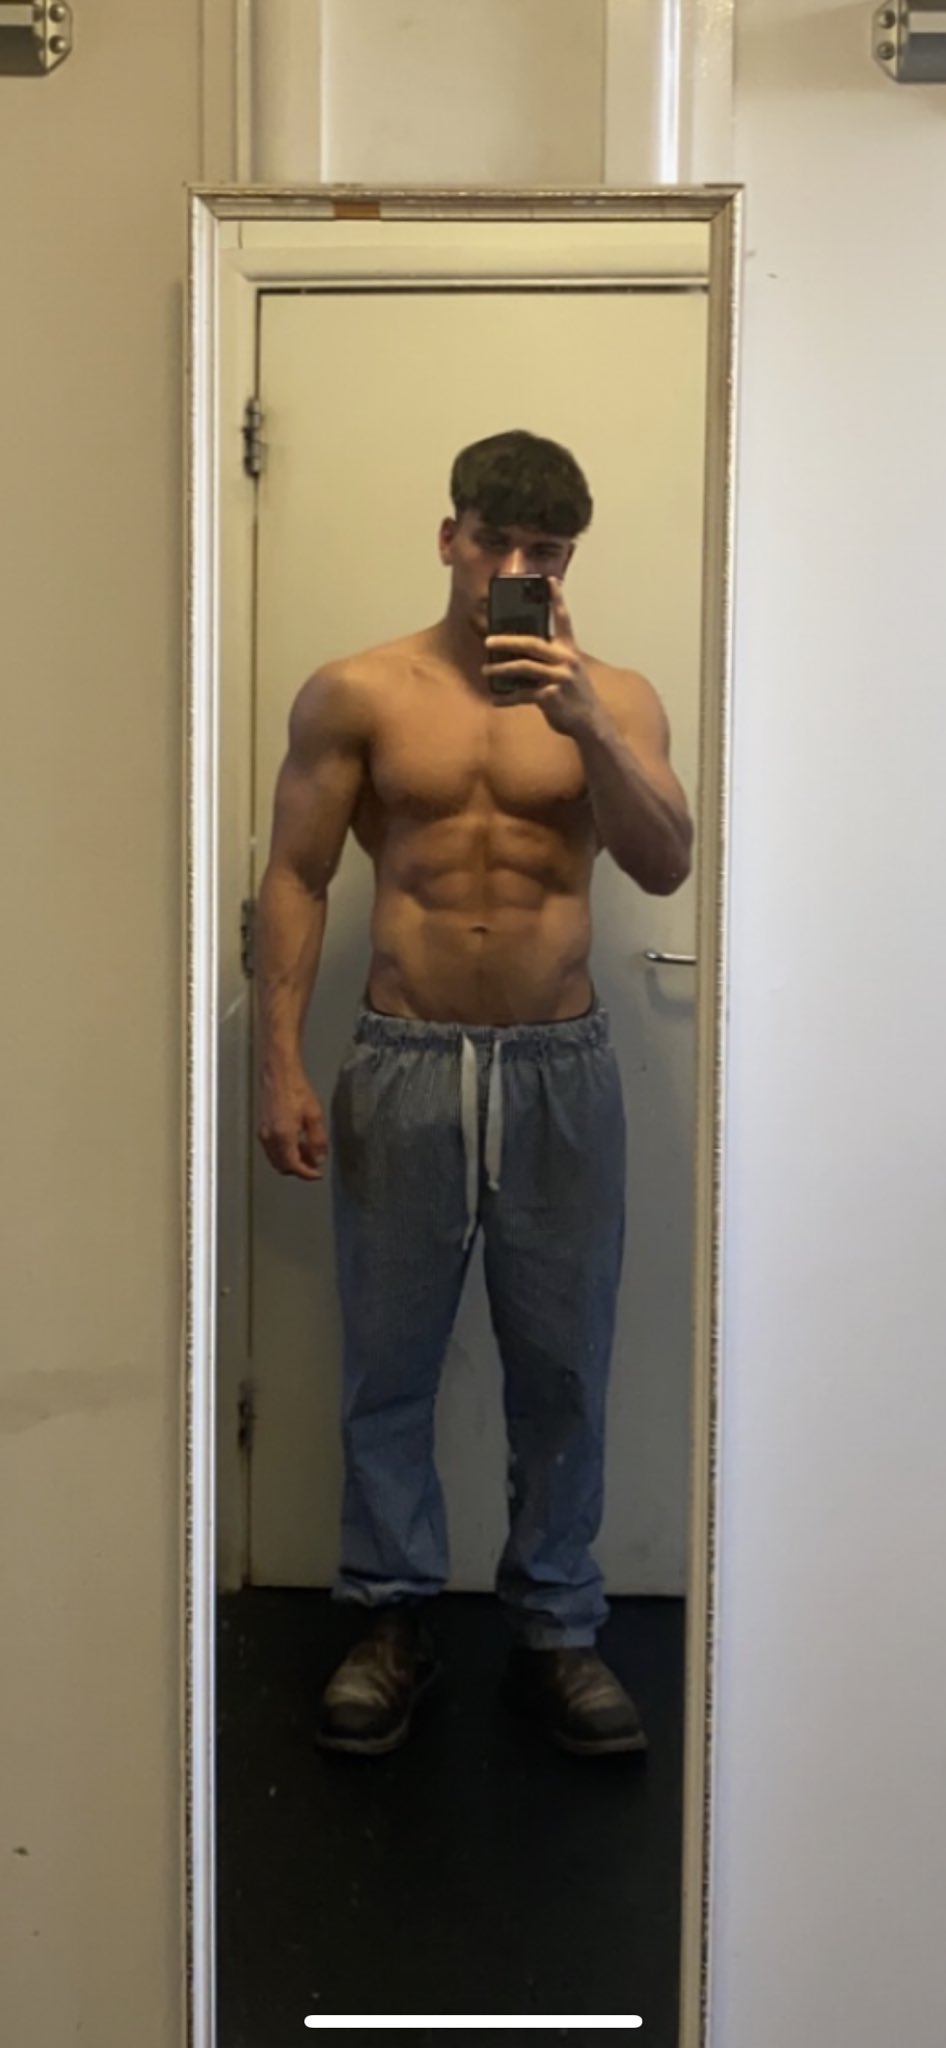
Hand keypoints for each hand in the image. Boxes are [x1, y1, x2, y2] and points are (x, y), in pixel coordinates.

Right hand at [257, 1065, 327, 1180]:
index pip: (294, 1166)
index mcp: (283, 1137)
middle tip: (315, 1164)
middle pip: (282, 1166)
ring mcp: (264, 1133)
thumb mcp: (315, 1116)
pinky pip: (272, 1149)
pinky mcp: (263, 1127)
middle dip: (299, 1169)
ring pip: (276, 1159)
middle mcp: (270, 1138)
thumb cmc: (296, 1090)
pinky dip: (285, 1152)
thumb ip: (318, 1141)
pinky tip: (297, 1142)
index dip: (307, 1174)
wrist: (280, 1074)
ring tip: (308, 1152)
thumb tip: (319, 1159)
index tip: (318, 1174)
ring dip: (292, 1161)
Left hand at [483, 579, 600, 737]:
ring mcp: (560, 678)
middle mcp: (566, 660)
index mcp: (569, 649)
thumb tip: (516, 653)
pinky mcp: (552, 697)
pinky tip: (496, 699)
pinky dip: (507, 698)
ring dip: (501, 669)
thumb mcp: (567, 670)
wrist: (589, 721)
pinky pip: (523, 695)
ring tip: (486, 670)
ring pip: (524, 668)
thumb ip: (548, 658)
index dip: (556, 599)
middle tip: (488, 641)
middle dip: (507, 641)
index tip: (549, 580)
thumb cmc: (573, 694)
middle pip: (532, 644)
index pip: (563, 619)